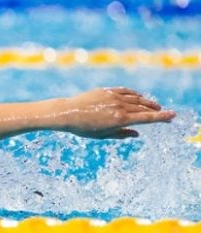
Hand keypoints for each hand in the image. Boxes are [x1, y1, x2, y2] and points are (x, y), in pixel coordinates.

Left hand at [60, 87, 175, 138]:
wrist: (67, 113)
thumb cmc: (84, 128)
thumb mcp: (103, 135)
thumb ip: (122, 134)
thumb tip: (137, 133)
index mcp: (120, 120)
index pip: (146, 118)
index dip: (160, 117)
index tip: (172, 116)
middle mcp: (119, 107)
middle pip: (143, 108)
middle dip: (156, 111)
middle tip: (165, 113)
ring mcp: (113, 97)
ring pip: (136, 98)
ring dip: (147, 102)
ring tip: (154, 106)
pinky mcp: (107, 91)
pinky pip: (125, 91)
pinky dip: (134, 94)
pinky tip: (139, 96)